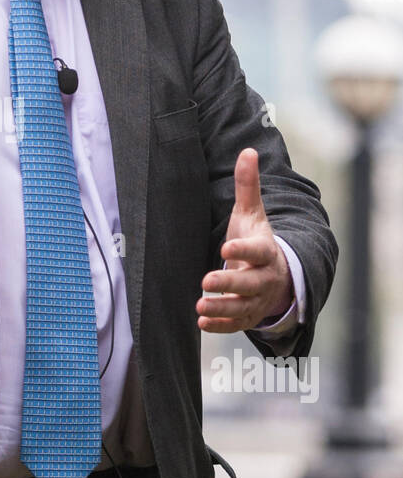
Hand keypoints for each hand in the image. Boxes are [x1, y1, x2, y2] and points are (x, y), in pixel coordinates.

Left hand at [196, 148, 293, 334]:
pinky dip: (220, 326)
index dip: (244, 248)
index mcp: (266, 251)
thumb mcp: (253, 215)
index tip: (227, 246)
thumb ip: (248, 187)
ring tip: (200, 306)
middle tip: (207, 280)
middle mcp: (264, 277)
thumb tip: (248, 151)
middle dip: (230, 282)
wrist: (278, 277)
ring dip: (221, 308)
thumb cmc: (258, 241)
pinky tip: (201, 323)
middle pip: (249, 282)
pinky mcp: (247, 316)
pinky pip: (236, 324)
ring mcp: (257, 299)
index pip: (258, 250)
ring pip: (242, 306)